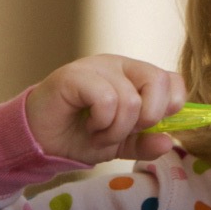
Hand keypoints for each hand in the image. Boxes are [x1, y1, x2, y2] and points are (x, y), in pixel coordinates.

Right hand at [24, 54, 186, 165]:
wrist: (39, 142)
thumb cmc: (79, 136)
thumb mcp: (120, 145)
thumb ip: (145, 143)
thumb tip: (168, 142)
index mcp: (136, 75)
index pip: (172, 79)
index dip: (169, 105)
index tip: (149, 127)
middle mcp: (120, 65)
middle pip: (158, 81)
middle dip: (147, 118)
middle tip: (123, 133)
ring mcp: (97, 66)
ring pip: (131, 98)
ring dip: (117, 129)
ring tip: (99, 134)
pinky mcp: (74, 75)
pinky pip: (107, 99)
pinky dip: (101, 122)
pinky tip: (88, 127)